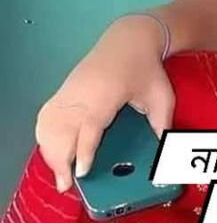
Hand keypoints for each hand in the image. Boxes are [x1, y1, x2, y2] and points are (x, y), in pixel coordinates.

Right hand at [34, 15, 174, 192]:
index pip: (89, 126)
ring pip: (50, 124)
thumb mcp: (161, 95)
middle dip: (61, 159)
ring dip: (51, 150)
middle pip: (61, 130)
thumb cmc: (146, 68)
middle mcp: (82, 93)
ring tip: (61, 172)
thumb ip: (162, 124)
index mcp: (106, 94)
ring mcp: (70, 91)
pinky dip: (46, 136)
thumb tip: (164, 153)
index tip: (81, 172)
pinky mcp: (64, 90)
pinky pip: (47, 116)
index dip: (83, 150)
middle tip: (68, 184)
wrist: (130, 38)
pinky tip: (54, 151)